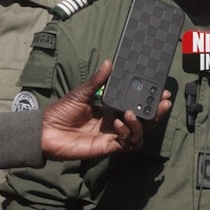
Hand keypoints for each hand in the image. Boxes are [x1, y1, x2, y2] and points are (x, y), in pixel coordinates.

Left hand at [40, 60, 171, 159]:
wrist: (46, 131)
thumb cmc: (61, 111)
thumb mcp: (82, 92)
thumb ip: (98, 80)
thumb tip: (109, 62)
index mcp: (111, 108)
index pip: (136, 104)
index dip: (149, 99)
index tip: (160, 90)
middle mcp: (115, 122)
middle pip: (142, 120)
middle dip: (155, 112)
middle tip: (163, 101)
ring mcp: (112, 136)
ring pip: (138, 133)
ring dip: (141, 123)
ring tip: (134, 112)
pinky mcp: (107, 147)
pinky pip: (126, 143)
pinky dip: (126, 132)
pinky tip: (119, 121)